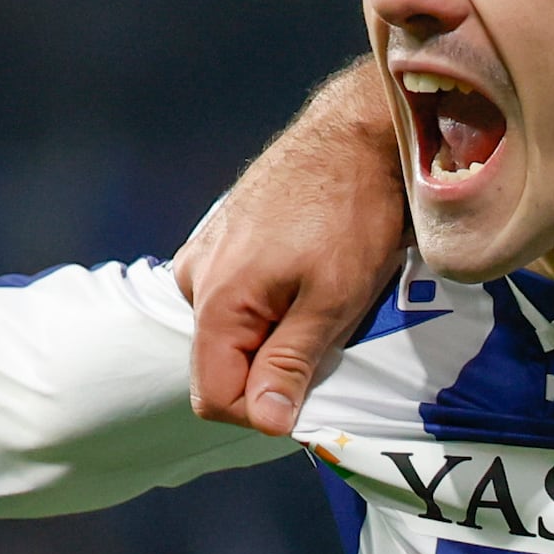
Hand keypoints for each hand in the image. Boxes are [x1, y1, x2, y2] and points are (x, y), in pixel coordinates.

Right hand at [179, 67, 408, 434]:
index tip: (313, 391)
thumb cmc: (352, 212)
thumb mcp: (332, 301)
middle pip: (222, 363)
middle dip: (274, 368)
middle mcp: (195, 277)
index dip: (263, 410)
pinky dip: (274, 300)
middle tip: (331, 336)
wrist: (358, 132)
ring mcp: (206, 252)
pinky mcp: (224, 236)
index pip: (213, 397)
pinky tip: (312, 273)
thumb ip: (290, 363)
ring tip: (328, 297)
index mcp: (214, 300)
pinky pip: (239, 294)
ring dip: (277, 333)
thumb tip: (264, 422)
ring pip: (234, 329)